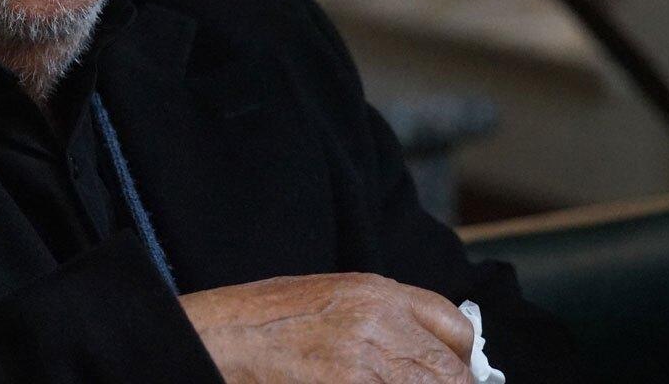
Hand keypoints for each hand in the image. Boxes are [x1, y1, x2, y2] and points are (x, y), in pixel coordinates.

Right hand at [178, 272, 474, 383]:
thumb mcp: (322, 299)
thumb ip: (377, 320)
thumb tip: (419, 355)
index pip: (455, 328)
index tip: (450, 377)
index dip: (457, 363)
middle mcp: (378, 326)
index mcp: (374, 293)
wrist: (210, 343)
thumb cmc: (253, 324)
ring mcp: (365, 369)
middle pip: (451, 374)